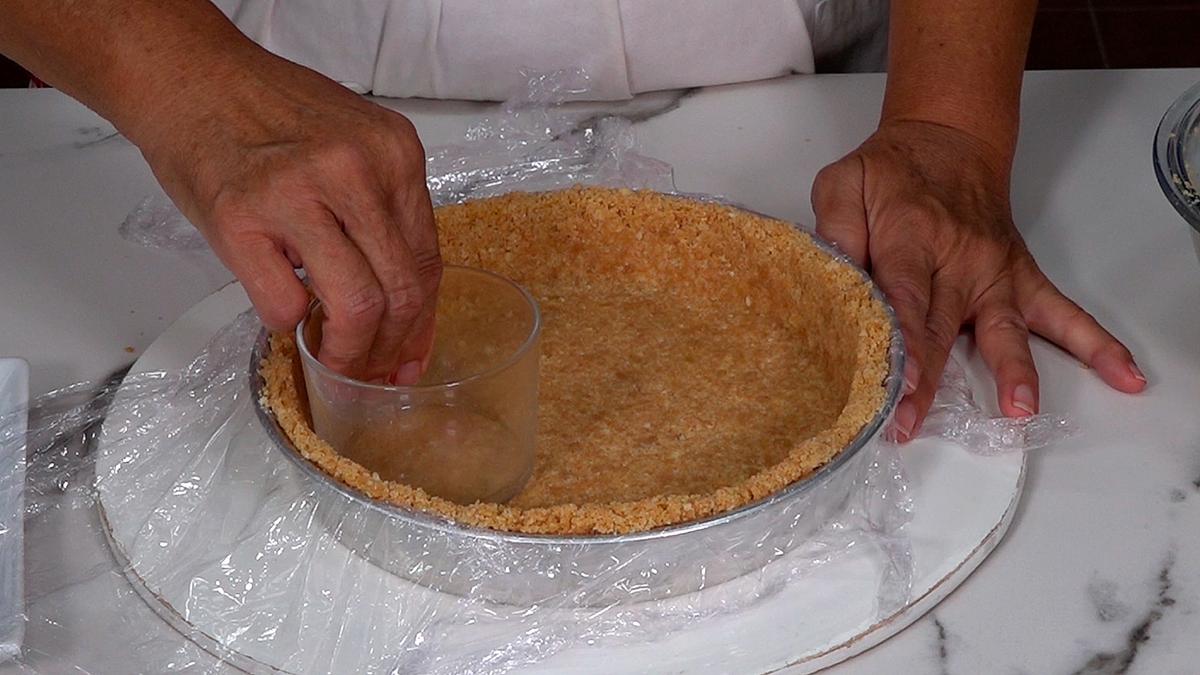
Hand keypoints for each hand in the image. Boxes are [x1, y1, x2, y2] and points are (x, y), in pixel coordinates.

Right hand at [133, 51, 440, 383]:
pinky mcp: (241, 220)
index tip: (412, 357)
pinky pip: (284, 306)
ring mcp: (299, 194)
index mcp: (394, 153)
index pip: (427, 260)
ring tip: (334, 362)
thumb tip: (406, 307)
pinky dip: (288, 324)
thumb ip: (385, 214)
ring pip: (355, 308)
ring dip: (347, 354)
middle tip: (372, 376)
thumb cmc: (270, 116)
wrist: (191, 80)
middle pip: (400, 291)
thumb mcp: (356, 147)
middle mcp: (356, 170)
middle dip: (390, 350)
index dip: (422, 322)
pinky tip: (285, 310)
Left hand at [812, 120, 1144, 440]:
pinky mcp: (1019, 279)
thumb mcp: (845, 184)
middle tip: (912, 423)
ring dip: (1013, 371)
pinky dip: (1095, 342)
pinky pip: (1061, 312)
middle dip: (929, 380)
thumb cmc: (891, 172)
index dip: (904, 340)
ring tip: (1018, 411)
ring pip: (1005, 328)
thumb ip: (835, 226)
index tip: (901, 381)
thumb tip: (829, 269)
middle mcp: (958, 260)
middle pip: (942, 327)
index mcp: (911, 237)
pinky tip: (1121, 374)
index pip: (906, 295)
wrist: (947, 143)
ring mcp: (993, 274)